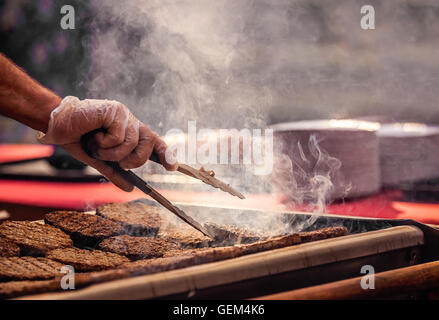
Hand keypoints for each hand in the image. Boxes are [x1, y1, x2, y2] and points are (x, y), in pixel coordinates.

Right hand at [38, 96, 176, 190]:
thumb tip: (130, 189)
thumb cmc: (79, 140)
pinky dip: (103, 142)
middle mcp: (131, 123)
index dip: (166, 154)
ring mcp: (124, 116)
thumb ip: (115, 173)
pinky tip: (93, 134)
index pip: (154, 143)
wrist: (58, 125)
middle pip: (148, 146)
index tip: (173, 167)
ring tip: (96, 144)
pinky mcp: (115, 111)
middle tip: (113, 159)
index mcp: (131, 133)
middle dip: (132, 160)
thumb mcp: (100, 161)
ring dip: (110, 152)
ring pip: (132, 144)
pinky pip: (118, 136)